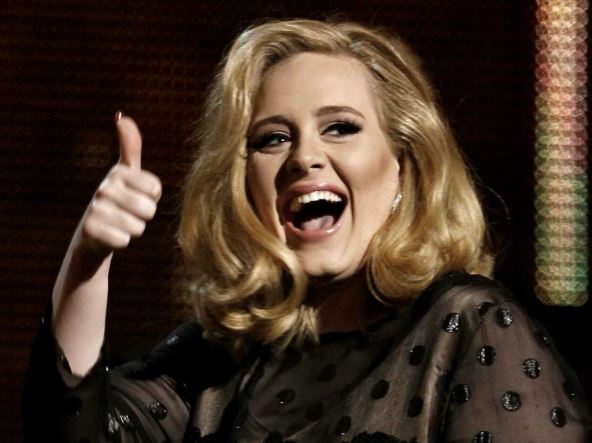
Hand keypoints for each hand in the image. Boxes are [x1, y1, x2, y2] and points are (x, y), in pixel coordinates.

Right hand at [78, 114, 161, 255]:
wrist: (93, 233)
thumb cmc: (118, 200)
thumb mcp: (126, 174)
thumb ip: (130, 147)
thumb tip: (122, 117)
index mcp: (118, 173)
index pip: (155, 189)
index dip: (151, 198)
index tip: (136, 196)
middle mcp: (104, 187)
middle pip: (149, 209)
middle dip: (143, 216)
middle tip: (127, 213)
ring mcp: (95, 208)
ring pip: (138, 226)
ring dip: (133, 229)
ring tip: (119, 224)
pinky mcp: (90, 230)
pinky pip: (125, 240)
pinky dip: (122, 241)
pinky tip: (110, 236)